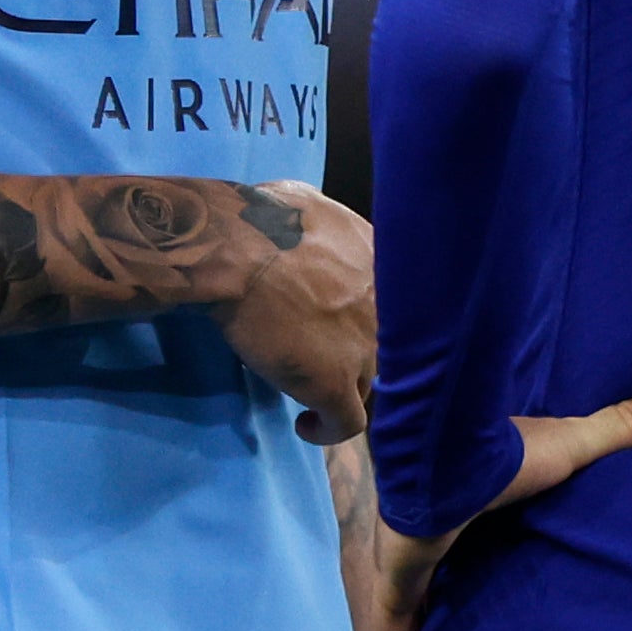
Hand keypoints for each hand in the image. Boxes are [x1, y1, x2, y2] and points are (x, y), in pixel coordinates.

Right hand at [213, 181, 375, 443]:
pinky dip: (326, 428)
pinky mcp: (336, 385)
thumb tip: (304, 220)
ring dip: (343, 389)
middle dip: (357, 353)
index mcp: (384, 263)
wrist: (238, 250)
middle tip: (324, 356)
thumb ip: (320, 221)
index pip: (393, 305)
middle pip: (384, 347)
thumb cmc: (260, 215)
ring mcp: (365, 350)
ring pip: (367, 386)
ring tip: (312, 390)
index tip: (339, 323)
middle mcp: (387, 309)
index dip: (365, 317)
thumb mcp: (304, 202)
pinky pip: (346, 423)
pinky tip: (306, 424)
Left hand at [360, 389, 631, 630]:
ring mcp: (406, 562)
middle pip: (435, 584)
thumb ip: (621, 428)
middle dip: (445, 613)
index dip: (473, 563)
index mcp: (466, 507)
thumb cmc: (508, 453)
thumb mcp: (574, 445)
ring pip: (411, 614)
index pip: (467, 540)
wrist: (451, 457)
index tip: (491, 590)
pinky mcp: (394, 583)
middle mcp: (431, 537)